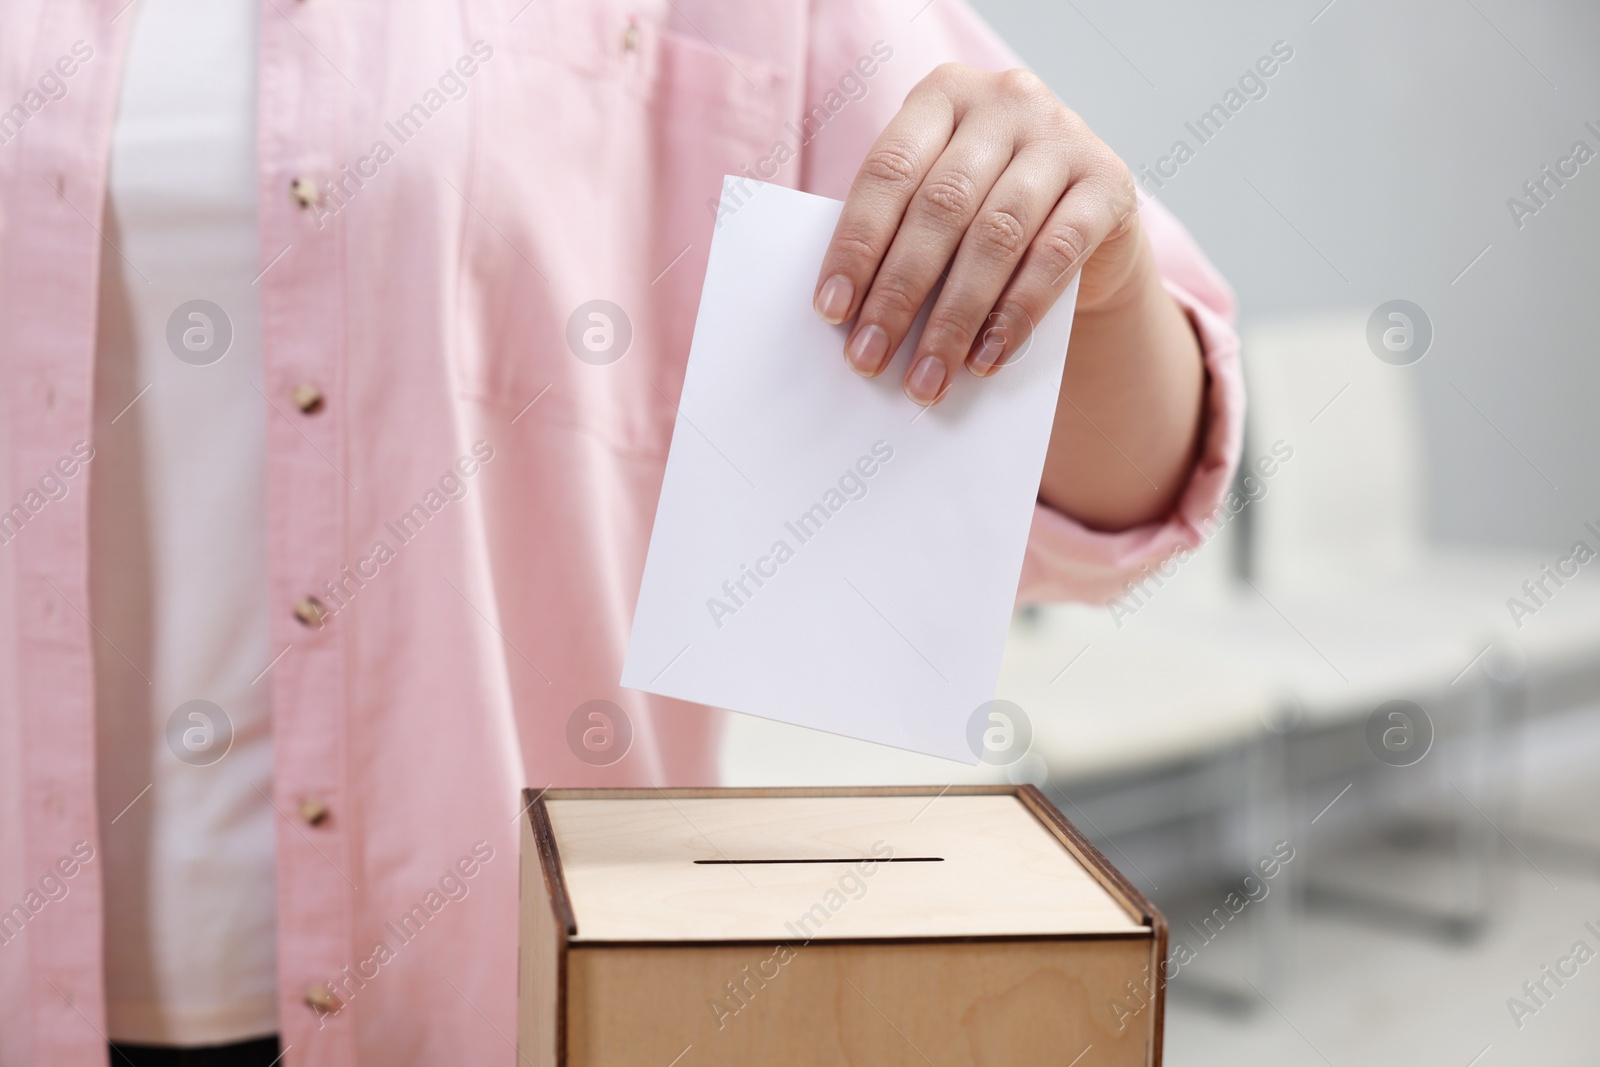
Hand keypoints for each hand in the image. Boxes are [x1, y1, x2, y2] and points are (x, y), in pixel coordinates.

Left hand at [813, 64, 1142, 406]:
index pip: (889, 170)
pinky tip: (986, 358)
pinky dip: (1016, 315)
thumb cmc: (986, 215)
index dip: (856, 245)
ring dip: (954, 319)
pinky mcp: (1109, 183)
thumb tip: (852, 317)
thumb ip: (902, 233)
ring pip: (995, 236)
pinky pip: (1055, 256)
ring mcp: (1063, 136)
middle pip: (940, 207)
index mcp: (943, 95)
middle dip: (898, 294)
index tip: (830, 312)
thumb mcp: (942, 204)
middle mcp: (1005, 101)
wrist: (1088, 222)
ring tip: (926, 378)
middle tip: (868, 358)